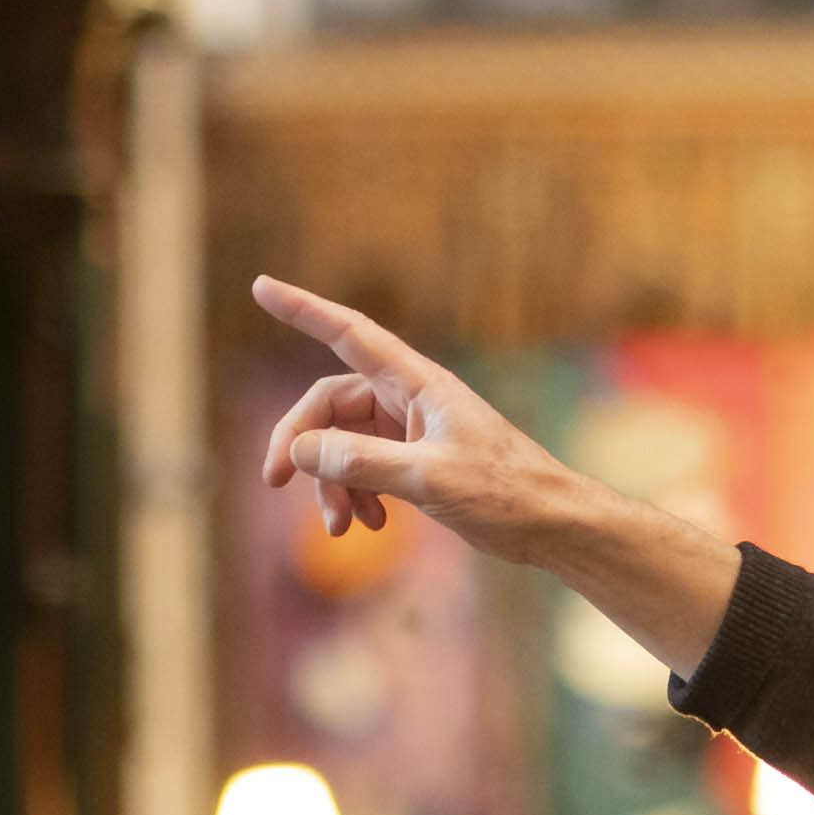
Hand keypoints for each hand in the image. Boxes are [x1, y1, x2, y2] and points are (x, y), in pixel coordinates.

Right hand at [250, 276, 742, 675]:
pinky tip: (365, 527)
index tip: (260, 287)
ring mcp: (413, 429)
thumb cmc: (505, 495)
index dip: (302, 309)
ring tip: (341, 528)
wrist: (553, 525)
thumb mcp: (429, 480)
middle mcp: (411, 398)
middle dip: (301, 444)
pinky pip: (365, 467)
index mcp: (418, 384)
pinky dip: (355, 495)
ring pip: (344, 444)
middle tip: (273, 483)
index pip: (348, 334)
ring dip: (330, 483)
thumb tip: (304, 451)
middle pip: (330, 404)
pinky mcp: (418, 461)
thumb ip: (363, 463)